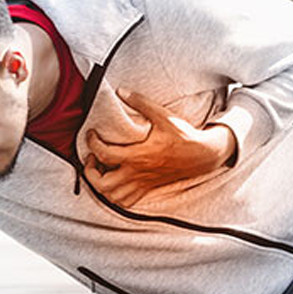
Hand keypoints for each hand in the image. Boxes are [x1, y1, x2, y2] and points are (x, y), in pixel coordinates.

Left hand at [83, 88, 236, 207]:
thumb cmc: (183, 135)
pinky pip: (126, 202)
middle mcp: (138, 173)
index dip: (92, 143)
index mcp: (138, 155)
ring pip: (113, 196)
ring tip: (101, 170)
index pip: (104, 154)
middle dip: (90, 172)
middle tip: (91, 158)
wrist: (202, 155)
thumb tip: (121, 91)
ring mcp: (142, 183)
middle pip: (103, 184)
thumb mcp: (163, 115)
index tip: (91, 134)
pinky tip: (114, 182)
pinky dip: (114, 196)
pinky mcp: (148, 188)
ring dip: (101, 185)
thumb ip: (141, 103)